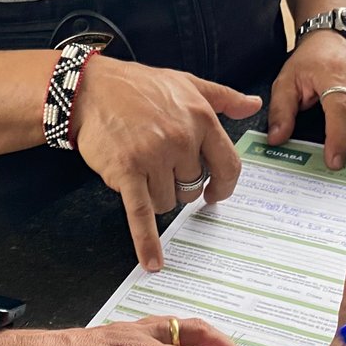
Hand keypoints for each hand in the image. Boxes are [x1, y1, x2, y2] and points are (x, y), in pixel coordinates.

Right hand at [73, 56, 260, 270]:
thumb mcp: (186, 83)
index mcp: (201, 119)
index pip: (228, 166)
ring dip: (155, 194)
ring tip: (140, 167)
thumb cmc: (138, 86)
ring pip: (168, 201)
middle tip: (159, 165)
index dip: (223, 186)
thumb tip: (254, 104)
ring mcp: (154, 157)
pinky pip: (142, 214)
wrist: (91, 89)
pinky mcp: (127, 172)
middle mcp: (181, 139)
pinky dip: (146, 241)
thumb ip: (223, 97)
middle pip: (193, 188)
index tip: (215, 194)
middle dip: (178, 184)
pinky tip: (152, 262)